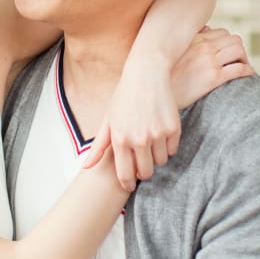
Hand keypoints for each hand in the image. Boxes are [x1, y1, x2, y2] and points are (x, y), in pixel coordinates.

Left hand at [83, 61, 181, 189]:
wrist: (146, 74)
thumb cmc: (123, 97)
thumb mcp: (108, 120)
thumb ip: (99, 147)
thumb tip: (86, 168)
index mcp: (120, 139)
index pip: (125, 175)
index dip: (128, 183)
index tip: (129, 184)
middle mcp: (139, 139)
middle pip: (146, 173)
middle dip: (143, 172)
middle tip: (141, 163)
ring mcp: (158, 134)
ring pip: (161, 162)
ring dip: (156, 157)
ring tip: (150, 143)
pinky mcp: (173, 129)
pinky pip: (173, 150)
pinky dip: (168, 146)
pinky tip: (160, 134)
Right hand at [171, 26, 252, 108]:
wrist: (156, 95)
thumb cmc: (163, 76)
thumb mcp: (171, 53)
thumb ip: (187, 41)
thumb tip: (205, 30)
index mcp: (193, 40)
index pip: (221, 32)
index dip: (228, 42)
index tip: (227, 52)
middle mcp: (202, 48)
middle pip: (234, 40)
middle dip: (239, 49)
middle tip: (238, 60)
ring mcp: (208, 62)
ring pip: (239, 51)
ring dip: (245, 58)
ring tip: (243, 67)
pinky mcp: (213, 78)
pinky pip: (239, 69)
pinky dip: (247, 70)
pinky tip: (247, 75)